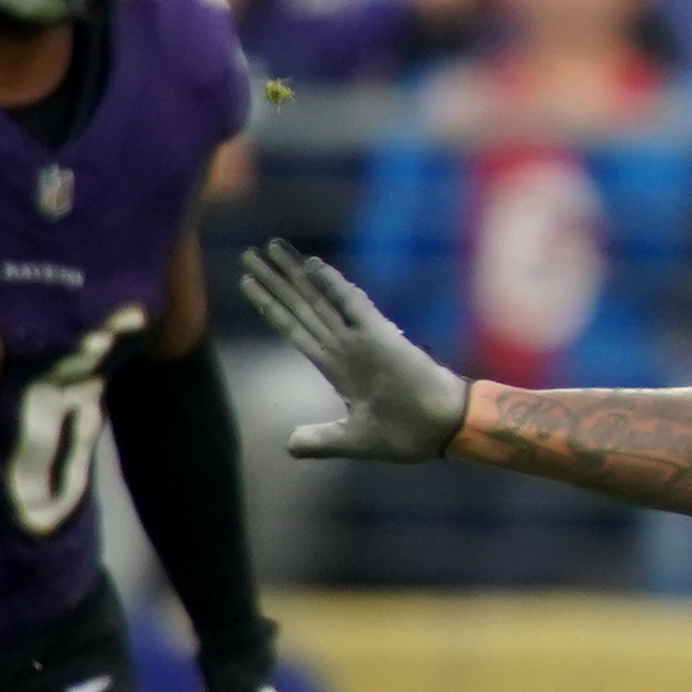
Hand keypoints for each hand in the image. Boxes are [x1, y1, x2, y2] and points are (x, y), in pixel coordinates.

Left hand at [247, 244, 468, 461]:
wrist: (443, 430)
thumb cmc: (408, 433)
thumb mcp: (353, 440)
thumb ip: (320, 440)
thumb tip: (289, 444)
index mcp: (337, 366)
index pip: (294, 328)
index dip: (270, 306)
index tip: (248, 282)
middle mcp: (344, 346)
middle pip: (301, 306)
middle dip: (275, 280)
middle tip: (250, 253)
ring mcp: (361, 338)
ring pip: (319, 299)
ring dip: (294, 274)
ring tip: (271, 248)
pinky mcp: (381, 336)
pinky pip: (352, 305)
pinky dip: (333, 285)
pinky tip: (313, 265)